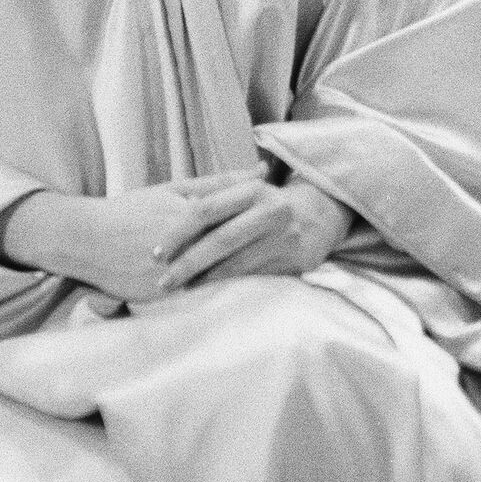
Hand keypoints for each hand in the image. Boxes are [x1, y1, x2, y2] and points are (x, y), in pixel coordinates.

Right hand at [0, 170, 268, 305]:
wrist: (86, 241)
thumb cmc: (132, 209)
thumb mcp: (174, 189)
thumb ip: (219, 182)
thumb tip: (261, 168)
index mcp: (186, 217)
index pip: (234, 219)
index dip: (263, 220)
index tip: (289, 218)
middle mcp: (180, 248)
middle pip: (232, 251)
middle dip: (262, 249)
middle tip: (292, 246)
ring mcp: (169, 276)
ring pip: (219, 279)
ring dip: (247, 276)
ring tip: (276, 274)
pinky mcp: (159, 298)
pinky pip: (198, 301)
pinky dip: (221, 296)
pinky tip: (244, 296)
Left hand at [157, 174, 352, 290]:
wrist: (324, 214)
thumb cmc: (271, 201)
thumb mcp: (247, 188)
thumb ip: (214, 194)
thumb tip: (175, 206)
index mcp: (252, 189)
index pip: (206, 210)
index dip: (178, 233)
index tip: (156, 253)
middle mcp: (270, 212)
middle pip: (220, 240)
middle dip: (188, 264)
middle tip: (163, 281)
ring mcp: (284, 238)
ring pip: (237, 264)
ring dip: (205, 280)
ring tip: (182, 290)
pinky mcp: (294, 262)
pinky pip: (254, 278)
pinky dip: (229, 286)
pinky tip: (210, 293)